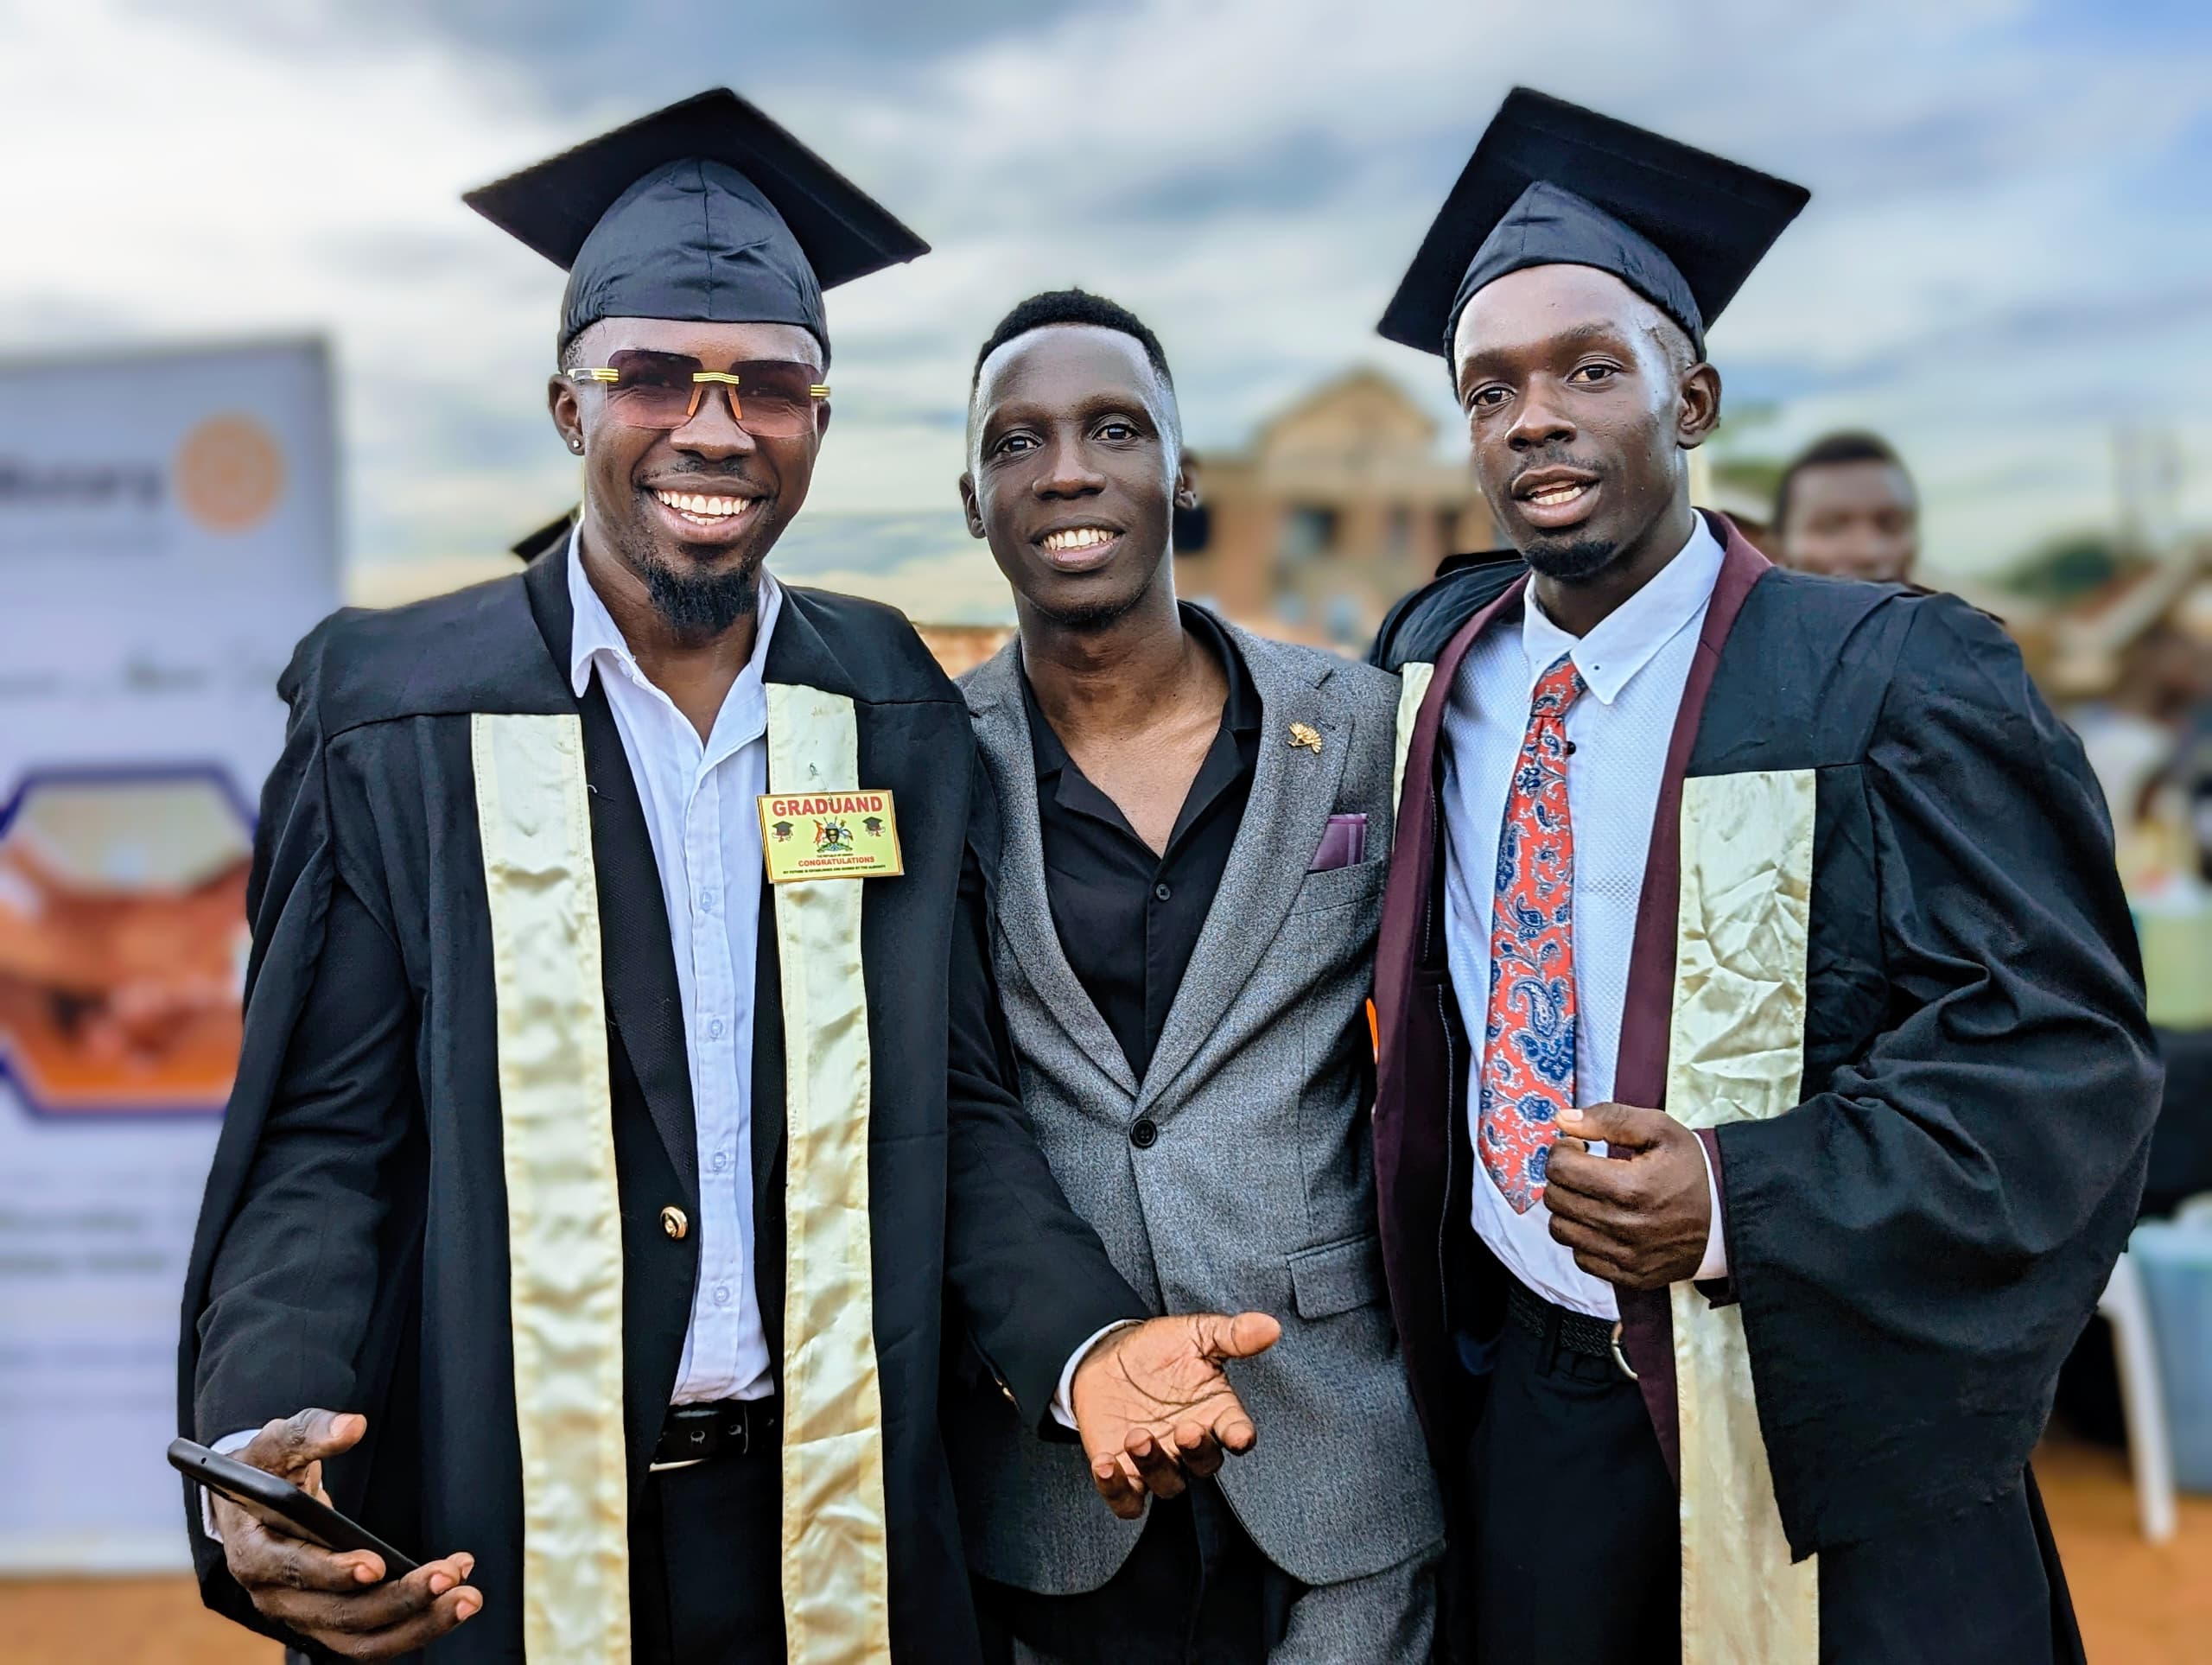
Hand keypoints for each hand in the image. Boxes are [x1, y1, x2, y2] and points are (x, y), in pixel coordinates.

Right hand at [212, 1408, 479, 1659]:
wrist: (254, 1505)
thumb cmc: (267, 1471)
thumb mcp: (277, 1444)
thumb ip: (310, 1432)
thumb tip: (352, 1425)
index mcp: (254, 1552)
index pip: (293, 1571)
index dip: (333, 1571)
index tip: (376, 1564)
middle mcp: (275, 1596)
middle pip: (337, 1614)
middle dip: (397, 1598)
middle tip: (448, 1576)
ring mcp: (303, 1616)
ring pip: (360, 1640)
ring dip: (418, 1623)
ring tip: (466, 1597)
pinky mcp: (330, 1623)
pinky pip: (373, 1639)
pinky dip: (416, 1623)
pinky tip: (454, 1597)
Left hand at [1070, 1313, 1280, 1519]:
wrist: (1107, 1357)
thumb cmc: (1159, 1349)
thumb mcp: (1196, 1334)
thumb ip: (1232, 1334)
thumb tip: (1271, 1326)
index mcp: (1215, 1414)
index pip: (1238, 1433)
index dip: (1240, 1437)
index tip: (1239, 1435)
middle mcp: (1190, 1445)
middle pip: (1204, 1465)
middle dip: (1197, 1452)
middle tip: (1185, 1430)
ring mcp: (1159, 1462)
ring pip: (1168, 1485)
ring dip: (1155, 1467)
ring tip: (1138, 1437)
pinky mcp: (1125, 1474)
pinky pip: (1127, 1500)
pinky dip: (1116, 1490)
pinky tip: (1105, 1465)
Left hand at [1545, 1102, 1709, 1290]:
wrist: (1726, 1219)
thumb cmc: (1690, 1170)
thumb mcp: (1660, 1129)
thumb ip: (1610, 1118)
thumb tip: (1562, 1120)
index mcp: (1630, 1186)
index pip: (1559, 1168)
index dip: (1563, 1150)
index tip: (1579, 1148)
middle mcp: (1623, 1226)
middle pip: (1555, 1198)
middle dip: (1563, 1177)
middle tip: (1584, 1169)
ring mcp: (1625, 1256)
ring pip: (1561, 1229)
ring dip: (1568, 1208)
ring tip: (1591, 1195)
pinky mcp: (1628, 1276)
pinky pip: (1580, 1257)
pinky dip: (1583, 1237)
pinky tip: (1603, 1222)